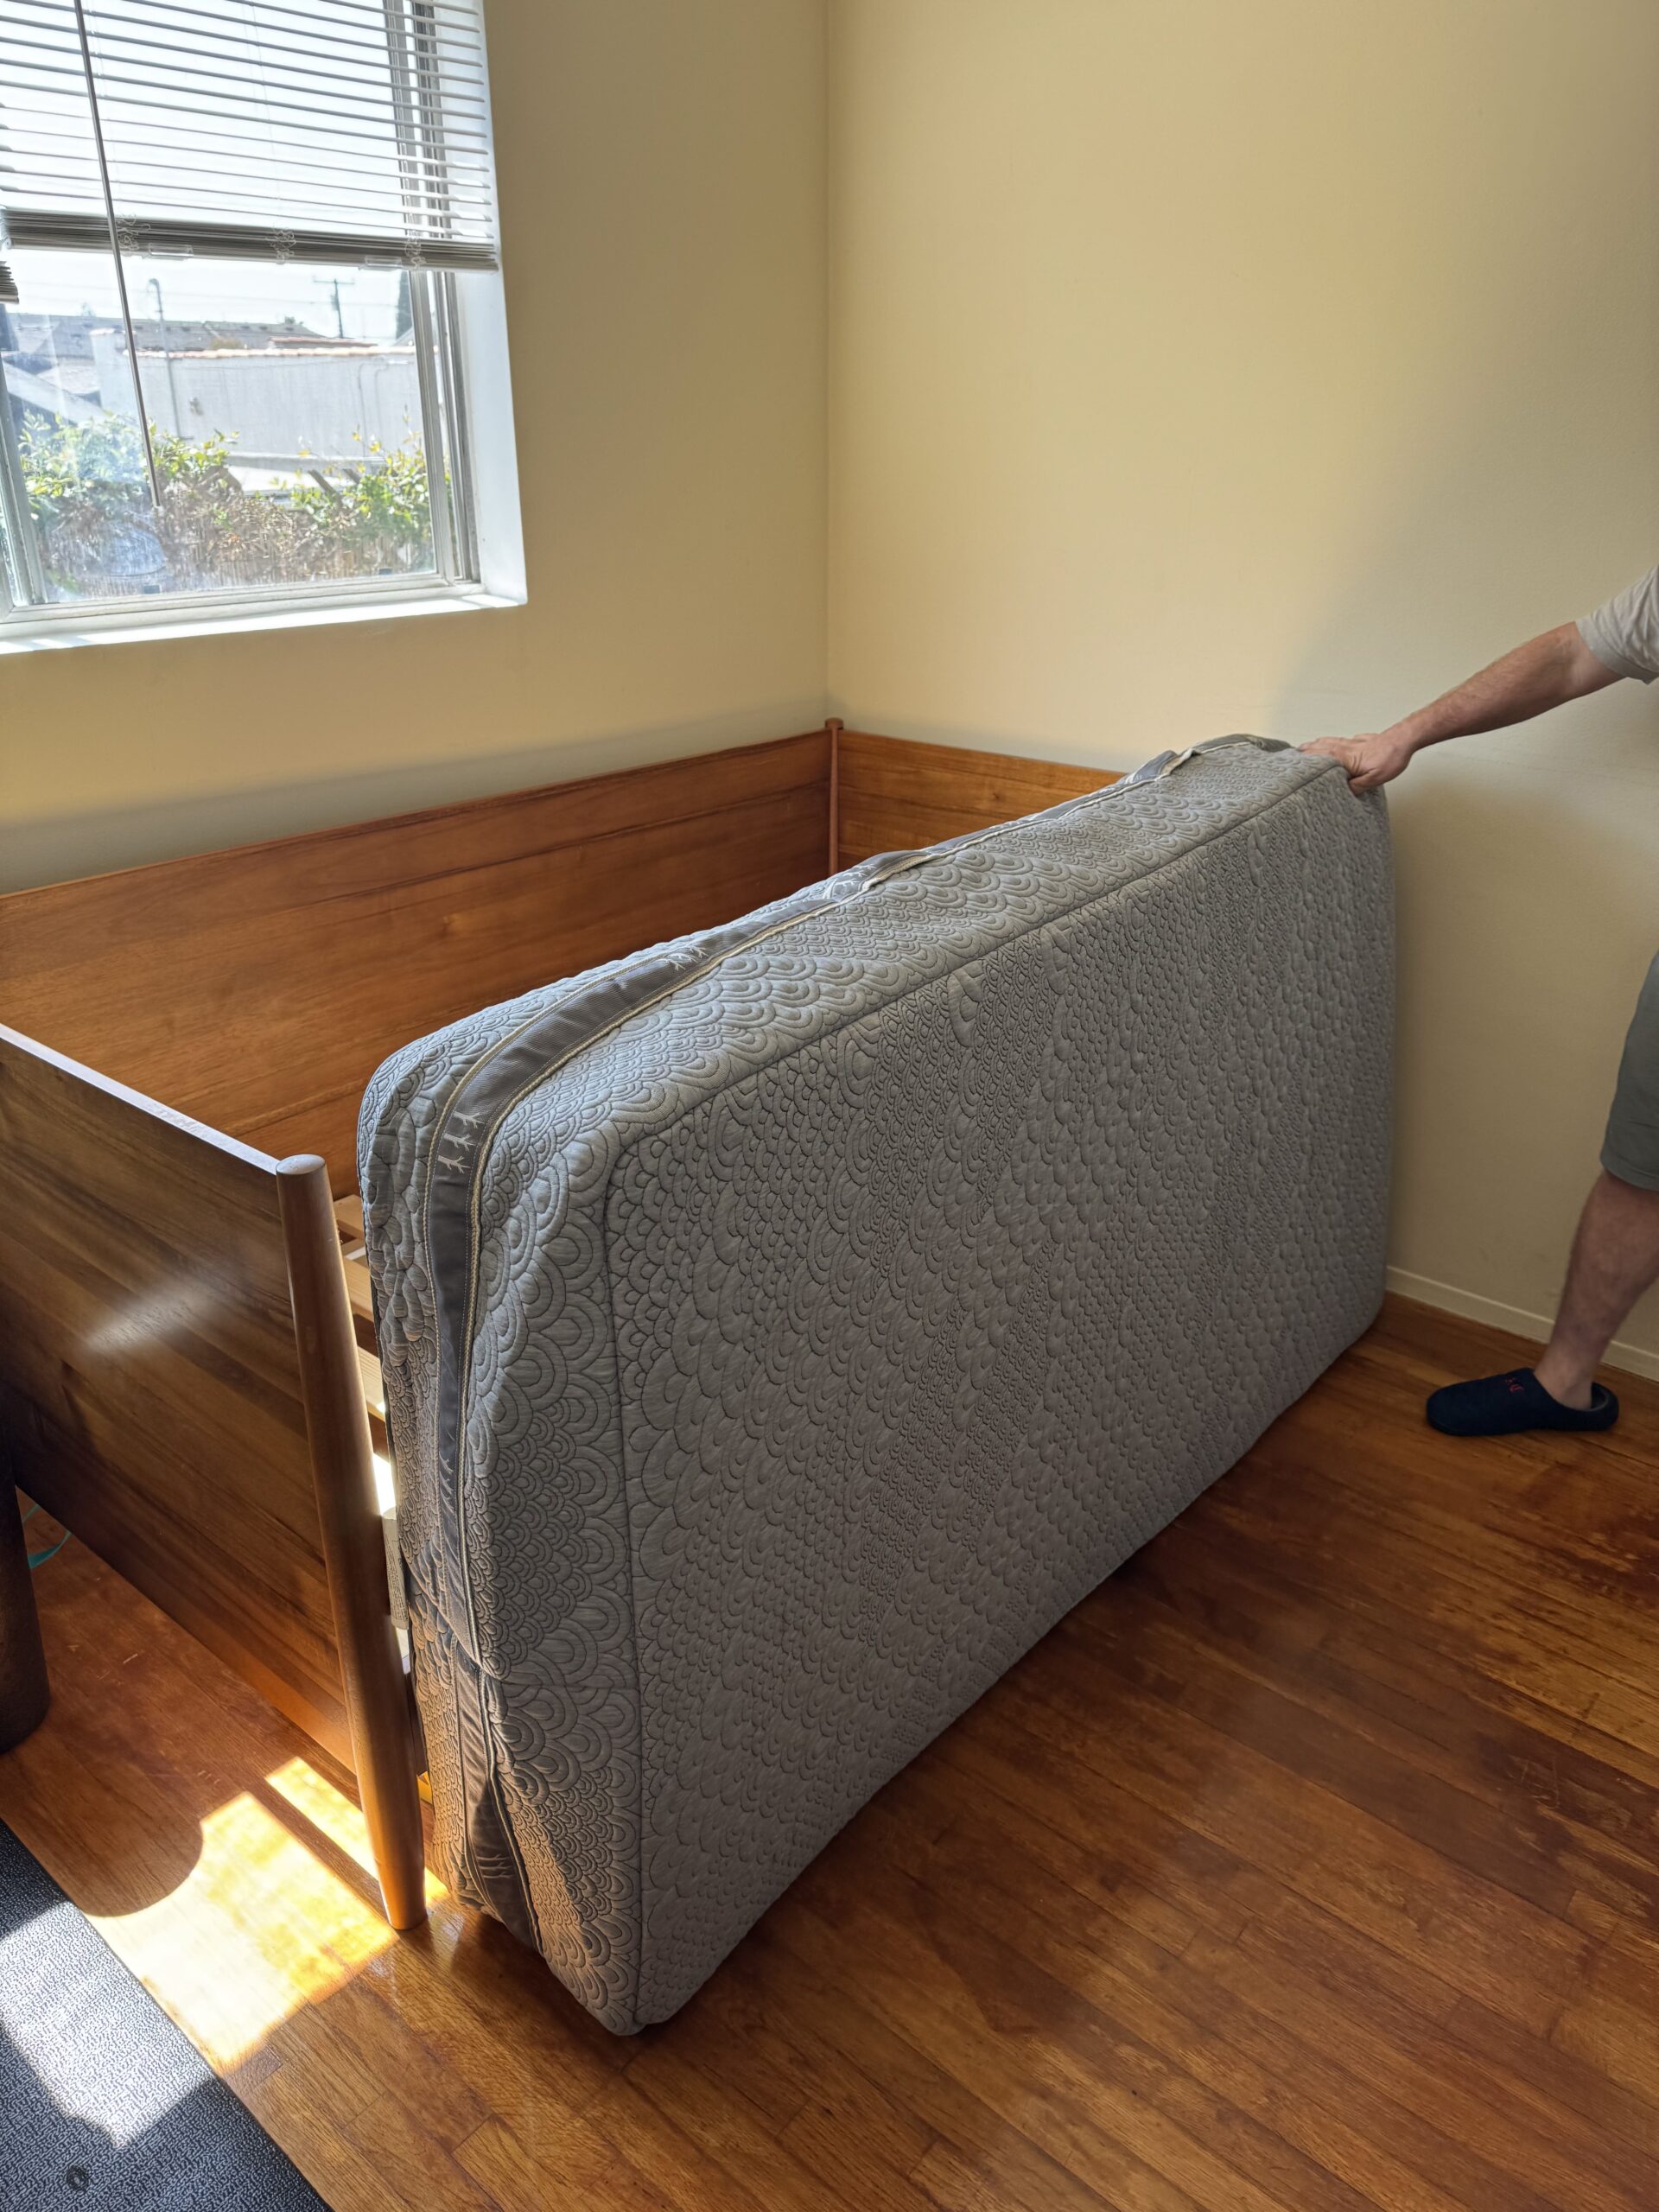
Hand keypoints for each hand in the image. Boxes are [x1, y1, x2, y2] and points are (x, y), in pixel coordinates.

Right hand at [1299, 731, 1415, 792]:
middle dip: (1301, 753)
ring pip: (1323, 742)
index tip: (1289, 768)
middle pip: (1315, 748)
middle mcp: (1341, 748)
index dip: (1302, 764)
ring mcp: (1347, 742)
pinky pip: (1333, 740)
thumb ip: (1355, 787)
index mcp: (1342, 758)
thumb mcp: (1373, 779)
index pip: (1315, 759)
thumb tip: (1342, 793)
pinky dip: (1323, 742)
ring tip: (1299, 750)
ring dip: (1310, 746)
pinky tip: (1322, 742)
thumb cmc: (1390, 757)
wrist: (1402, 740)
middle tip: (1287, 759)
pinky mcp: (1355, 741)